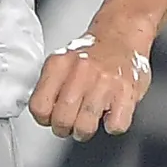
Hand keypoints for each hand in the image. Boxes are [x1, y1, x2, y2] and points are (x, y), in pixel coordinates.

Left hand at [29, 24, 152, 139]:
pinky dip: (113, 126)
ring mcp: (105, 82)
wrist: (122, 35)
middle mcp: (81, 71)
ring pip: (85, 127)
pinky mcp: (127, 92)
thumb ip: (49, 86)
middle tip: (70, 124)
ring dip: (85, 131)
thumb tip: (42, 114)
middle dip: (65, 129)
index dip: (45, 119)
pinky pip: (115, 126)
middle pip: (62, 120)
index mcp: (60, 64)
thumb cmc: (93, 53)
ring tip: (88, 122)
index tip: (51, 117)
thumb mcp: (62, 61)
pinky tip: (111, 114)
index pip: (39, 106)